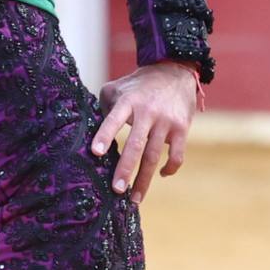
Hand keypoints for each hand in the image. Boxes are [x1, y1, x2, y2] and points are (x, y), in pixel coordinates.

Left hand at [89, 61, 199, 202]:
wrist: (175, 71)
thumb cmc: (138, 85)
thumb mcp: (117, 88)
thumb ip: (103, 106)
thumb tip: (87, 130)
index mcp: (128, 101)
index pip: (114, 119)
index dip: (105, 135)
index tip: (96, 152)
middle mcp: (148, 112)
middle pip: (136, 145)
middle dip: (126, 169)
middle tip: (116, 189)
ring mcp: (166, 121)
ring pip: (154, 156)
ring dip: (144, 179)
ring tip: (134, 199)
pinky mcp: (182, 128)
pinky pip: (177, 155)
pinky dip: (170, 168)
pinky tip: (160, 175)